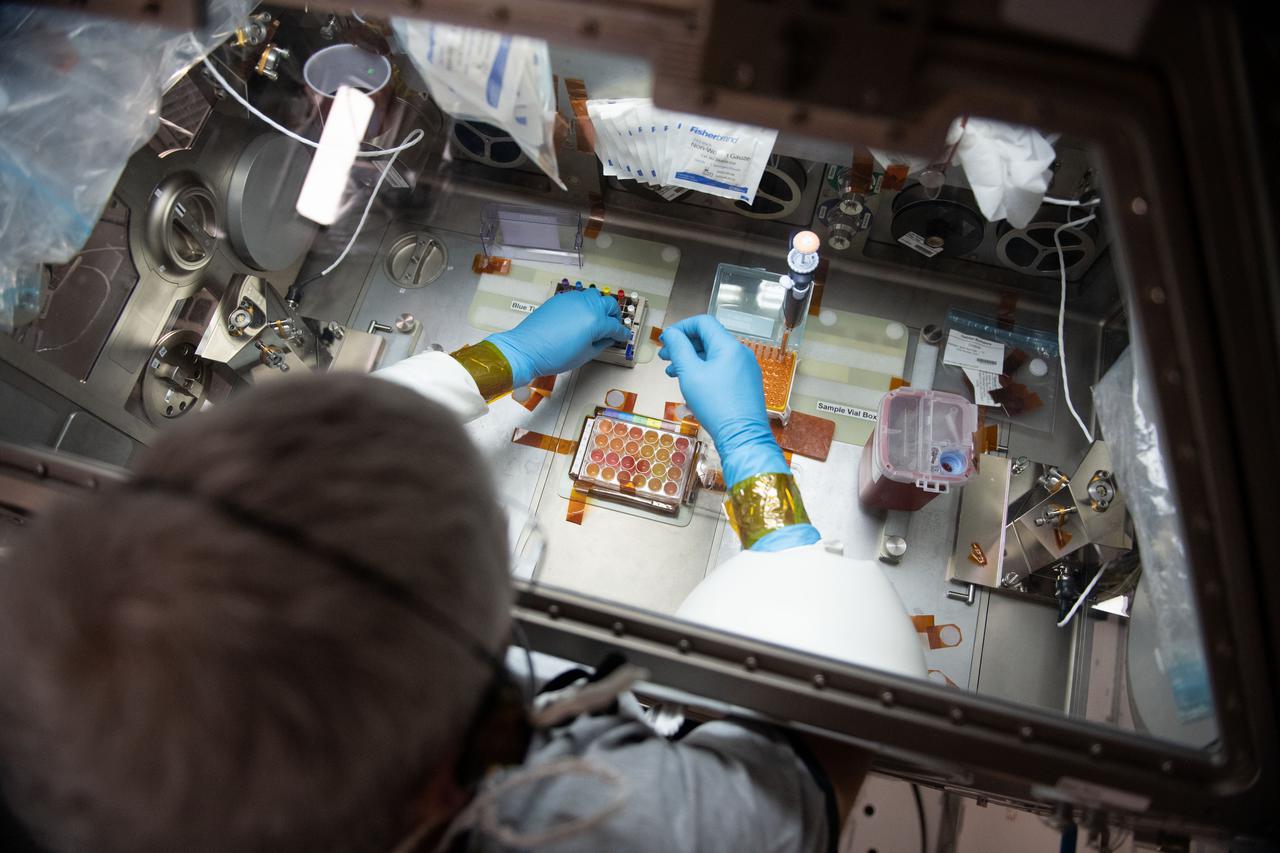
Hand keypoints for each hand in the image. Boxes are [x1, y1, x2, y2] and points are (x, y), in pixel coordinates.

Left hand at [488, 289, 629, 386]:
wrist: (528, 348)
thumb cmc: (554, 355)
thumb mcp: (585, 355)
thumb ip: (600, 344)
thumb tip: (606, 339)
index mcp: (596, 321)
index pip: (615, 326)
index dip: (621, 333)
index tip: (622, 336)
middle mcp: (586, 306)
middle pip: (609, 304)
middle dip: (614, 315)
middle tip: (612, 326)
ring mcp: (573, 299)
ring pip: (594, 296)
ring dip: (600, 305)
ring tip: (597, 318)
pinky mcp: (560, 299)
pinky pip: (578, 297)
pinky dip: (584, 305)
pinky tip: (580, 316)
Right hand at [658, 315, 787, 486]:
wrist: (743, 437)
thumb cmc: (716, 405)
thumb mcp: (690, 373)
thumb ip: (679, 348)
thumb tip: (671, 333)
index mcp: (728, 346)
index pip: (703, 323)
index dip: (681, 327)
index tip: (666, 341)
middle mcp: (740, 353)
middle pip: (708, 339)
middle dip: (684, 346)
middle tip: (664, 358)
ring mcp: (746, 369)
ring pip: (714, 356)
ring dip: (692, 360)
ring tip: (673, 374)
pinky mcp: (746, 384)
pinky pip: (723, 369)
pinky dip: (705, 371)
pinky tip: (692, 385)